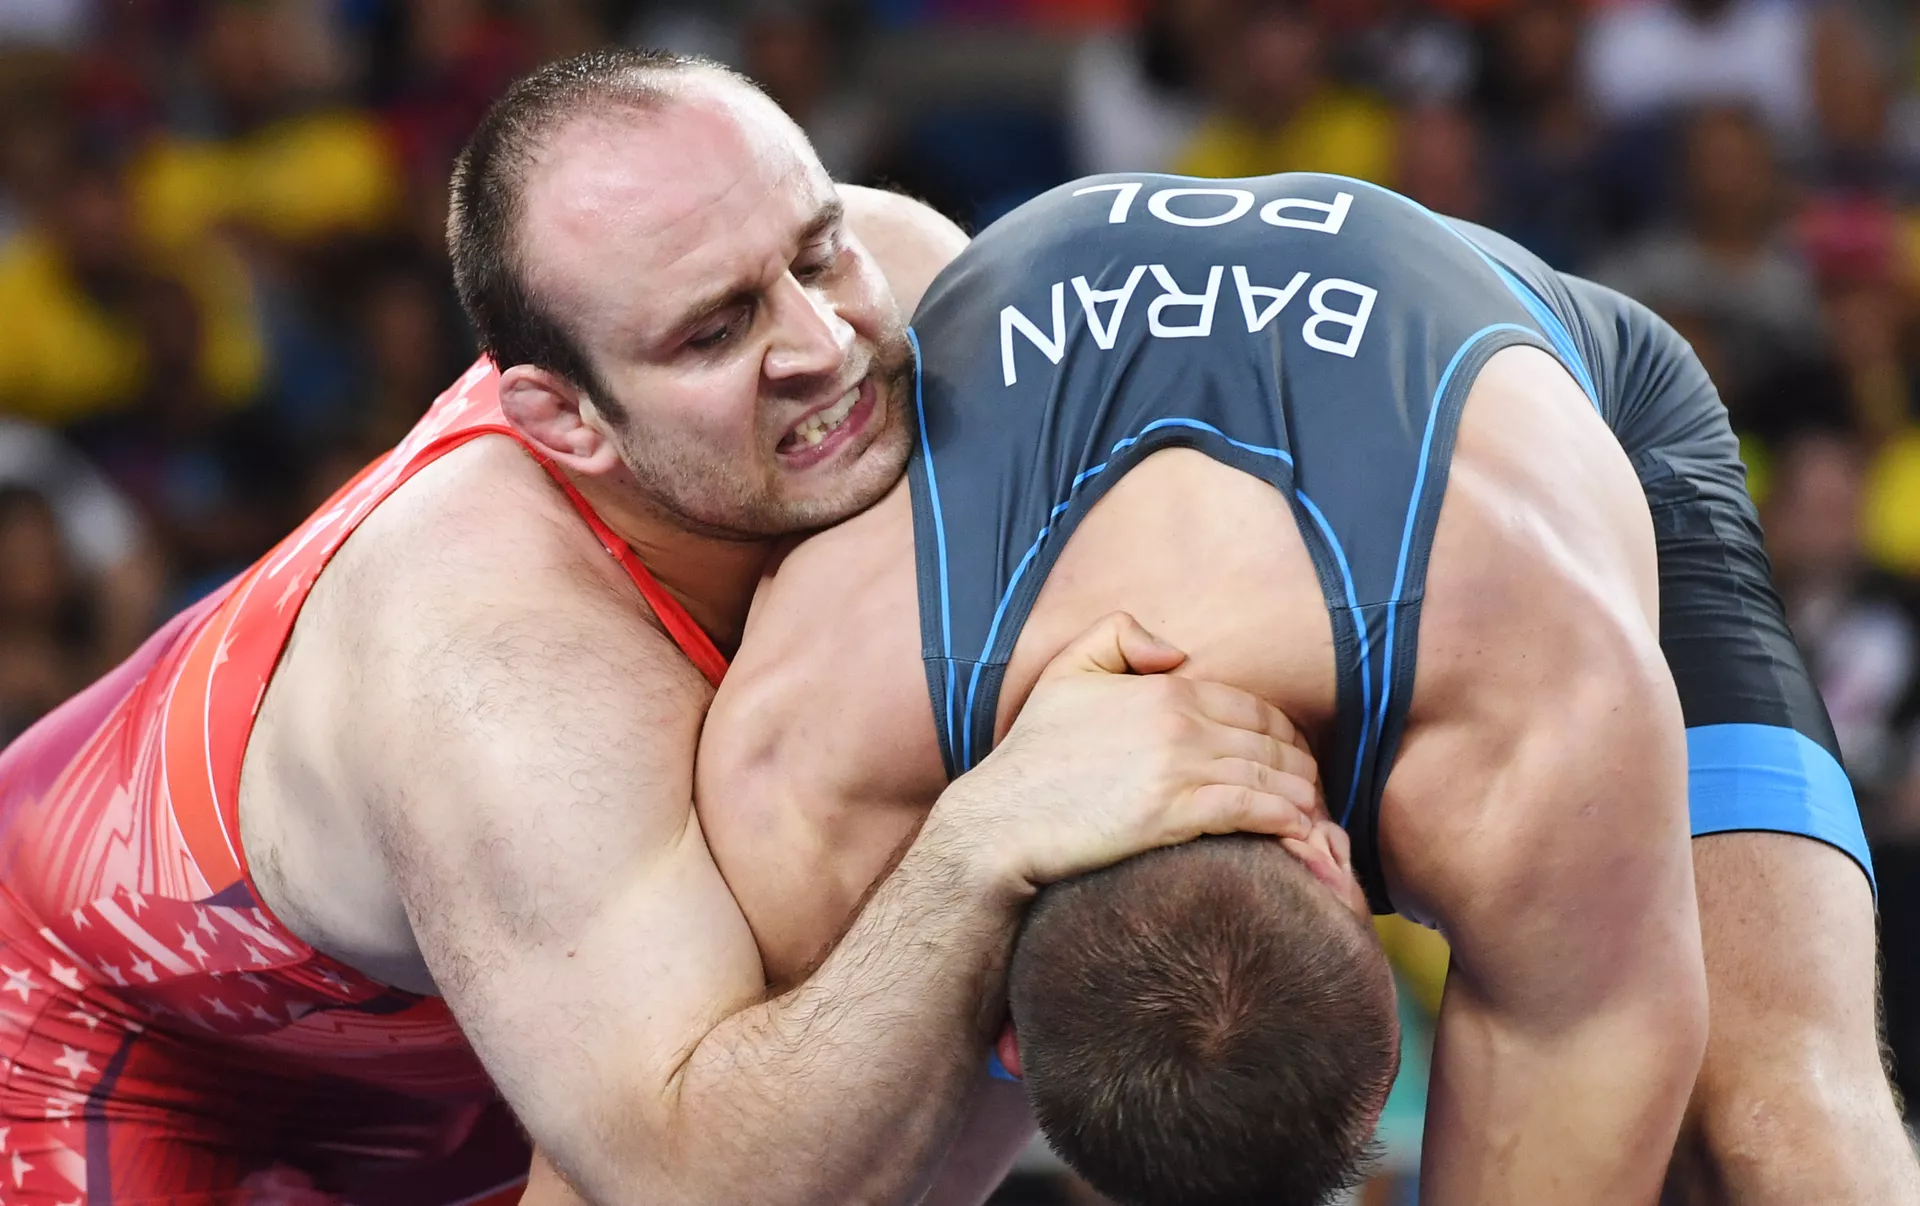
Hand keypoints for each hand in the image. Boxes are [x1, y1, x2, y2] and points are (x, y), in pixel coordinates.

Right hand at [929, 612, 1320, 897]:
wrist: (1003, 819)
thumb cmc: (1033, 753)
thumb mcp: (1066, 670)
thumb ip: (1118, 635)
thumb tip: (1177, 652)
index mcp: (1165, 689)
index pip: (1252, 708)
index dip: (1284, 733)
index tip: (1295, 755)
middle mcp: (1181, 723)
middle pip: (1271, 743)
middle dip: (1302, 766)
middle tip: (1313, 790)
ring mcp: (1180, 769)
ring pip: (1270, 778)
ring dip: (1302, 797)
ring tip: (1314, 816)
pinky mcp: (1175, 814)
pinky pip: (1252, 812)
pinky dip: (1284, 820)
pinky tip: (1298, 832)